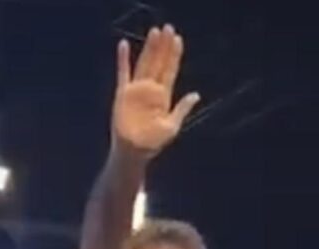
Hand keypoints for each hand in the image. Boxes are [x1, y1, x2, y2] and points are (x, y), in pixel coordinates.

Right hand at [112, 24, 200, 157]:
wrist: (134, 152)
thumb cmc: (153, 142)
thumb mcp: (173, 126)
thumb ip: (182, 109)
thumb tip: (195, 94)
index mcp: (163, 96)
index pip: (170, 71)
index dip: (174, 56)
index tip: (178, 39)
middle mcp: (150, 89)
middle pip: (158, 63)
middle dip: (163, 46)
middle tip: (168, 28)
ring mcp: (136, 90)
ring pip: (144, 64)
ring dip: (149, 48)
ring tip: (154, 32)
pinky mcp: (123, 94)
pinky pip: (123, 74)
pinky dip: (123, 60)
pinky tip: (124, 45)